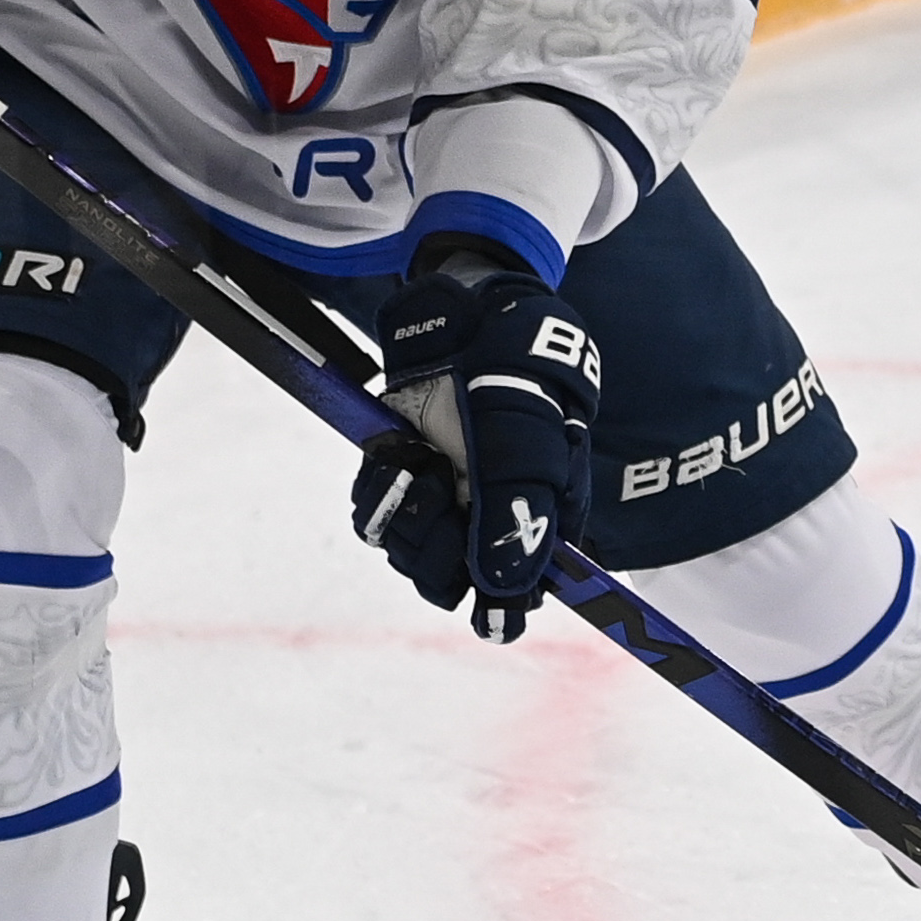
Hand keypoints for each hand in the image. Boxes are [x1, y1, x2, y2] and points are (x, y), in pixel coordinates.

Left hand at [354, 248, 601, 640]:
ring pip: (412, 553)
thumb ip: (517, 514)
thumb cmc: (510, 367)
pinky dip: (379, 492)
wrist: (460, 310)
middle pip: (456, 582)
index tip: (486, 610)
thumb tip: (508, 594)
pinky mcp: (406, 477)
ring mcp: (447, 497)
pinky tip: (394, 454)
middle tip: (436, 494)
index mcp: (541, 513)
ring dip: (404, 514)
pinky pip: (380, 518)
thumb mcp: (524, 437)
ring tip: (415, 461)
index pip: (522, 592)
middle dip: (437, 549)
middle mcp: (492, 514)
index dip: (500, 602)